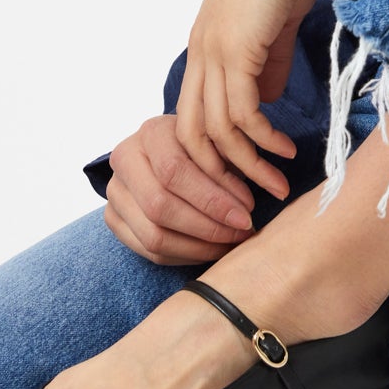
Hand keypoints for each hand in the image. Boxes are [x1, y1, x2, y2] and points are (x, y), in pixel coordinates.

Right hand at [103, 115, 258, 265]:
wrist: (164, 150)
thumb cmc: (200, 145)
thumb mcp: (216, 141)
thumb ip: (234, 161)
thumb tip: (273, 189)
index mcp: (150, 133)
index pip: (175, 171)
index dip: (213, 198)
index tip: (249, 212)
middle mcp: (124, 160)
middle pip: (161, 206)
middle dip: (209, 226)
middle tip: (243, 231)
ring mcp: (115, 193)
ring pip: (154, 235)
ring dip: (200, 246)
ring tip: (232, 243)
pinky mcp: (114, 220)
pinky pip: (149, 251)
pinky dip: (186, 255)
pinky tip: (213, 249)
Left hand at [175, 0, 326, 198]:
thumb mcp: (274, 23)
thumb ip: (269, 61)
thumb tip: (268, 98)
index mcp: (206, 49)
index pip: (194, 120)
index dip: (215, 158)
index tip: (245, 184)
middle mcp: (201, 54)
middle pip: (192, 137)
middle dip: (221, 178)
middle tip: (251, 206)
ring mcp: (214, 52)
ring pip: (214, 131)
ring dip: (245, 168)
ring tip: (275, 188)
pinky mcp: (235, 48)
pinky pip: (240, 112)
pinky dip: (260, 140)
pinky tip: (283, 151)